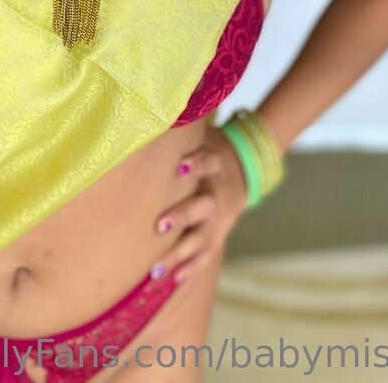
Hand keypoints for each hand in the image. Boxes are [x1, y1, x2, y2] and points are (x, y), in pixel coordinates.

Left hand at [149, 125, 247, 285]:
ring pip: (203, 237)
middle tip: (158, 226)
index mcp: (214, 163)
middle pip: (204, 205)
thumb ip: (178, 130)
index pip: (209, 161)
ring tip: (156, 268)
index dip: (197, 164)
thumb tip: (146, 108)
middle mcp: (217, 192)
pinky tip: (172, 280)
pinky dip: (191, 268)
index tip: (180, 167)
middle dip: (182, 216)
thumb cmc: (202, 150)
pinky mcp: (218, 235)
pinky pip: (206, 254)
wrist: (240, 172)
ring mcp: (219, 217)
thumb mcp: (198, 136)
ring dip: (181, 252)